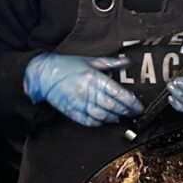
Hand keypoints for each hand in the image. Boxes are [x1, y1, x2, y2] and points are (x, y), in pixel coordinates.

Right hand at [23, 52, 142, 127]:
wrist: (44, 74)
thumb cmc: (68, 66)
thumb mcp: (91, 60)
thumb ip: (111, 63)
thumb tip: (128, 61)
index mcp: (94, 78)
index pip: (118, 94)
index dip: (131, 103)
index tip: (139, 107)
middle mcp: (88, 92)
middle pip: (112, 107)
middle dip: (126, 112)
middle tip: (134, 114)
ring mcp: (79, 103)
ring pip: (102, 116)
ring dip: (113, 118)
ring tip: (120, 117)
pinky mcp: (71, 111)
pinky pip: (88, 121)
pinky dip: (98, 123)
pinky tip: (104, 120)